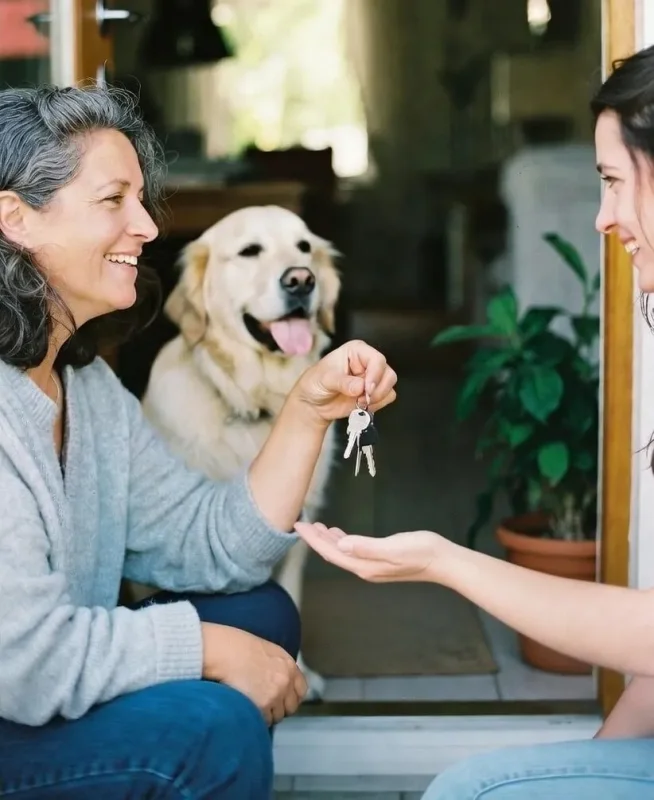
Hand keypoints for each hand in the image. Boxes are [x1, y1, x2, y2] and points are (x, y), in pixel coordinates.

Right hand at [201, 623, 306, 724]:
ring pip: (277, 716)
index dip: (291, 696)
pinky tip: (246, 708)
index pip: (301, 690)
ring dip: (267, 714)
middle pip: (291, 707)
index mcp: (288, 665)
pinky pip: (264, 721)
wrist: (222, 652)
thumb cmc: (237, 647)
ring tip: (252, 704)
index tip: (283, 699)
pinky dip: (256, 718)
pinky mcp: (262, 707)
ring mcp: (275, 695)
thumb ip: (277, 667)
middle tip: (266, 705)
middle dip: (280, 708)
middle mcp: (286, 681)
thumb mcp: (266, 651)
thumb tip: (278, 681)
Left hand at [291, 339, 396, 424]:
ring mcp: (373, 378)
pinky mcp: (375, 393)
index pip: (377, 359)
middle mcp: (368, 362)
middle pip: (388, 374)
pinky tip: (360, 406)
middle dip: (378, 390)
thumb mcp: (324, 379)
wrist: (313, 404)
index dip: (375, 375)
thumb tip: (360, 387)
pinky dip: (376, 405)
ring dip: (377, 399)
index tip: (366, 389)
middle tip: (363, 399)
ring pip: (390, 387)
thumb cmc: (315, 383)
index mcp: (356, 351)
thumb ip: (342, 382)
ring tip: (358, 403)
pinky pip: (387, 398)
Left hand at [294, 522, 452, 583]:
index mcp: (364, 566)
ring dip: (328, 540)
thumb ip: (367, 547)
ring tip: (317, 527)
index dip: (313, 540)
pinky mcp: (380, 560)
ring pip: (342, 553)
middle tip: (302, 523)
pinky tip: (340, 533)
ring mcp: (373, 566)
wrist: (443, 561)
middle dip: (316, 540)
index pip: (332, 552)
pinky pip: (353, 551)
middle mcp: (365, 568)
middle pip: (333, 554)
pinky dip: (342, 541)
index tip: (298, 526)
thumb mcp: (393, 547)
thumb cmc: (420, 551)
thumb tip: (342, 544)